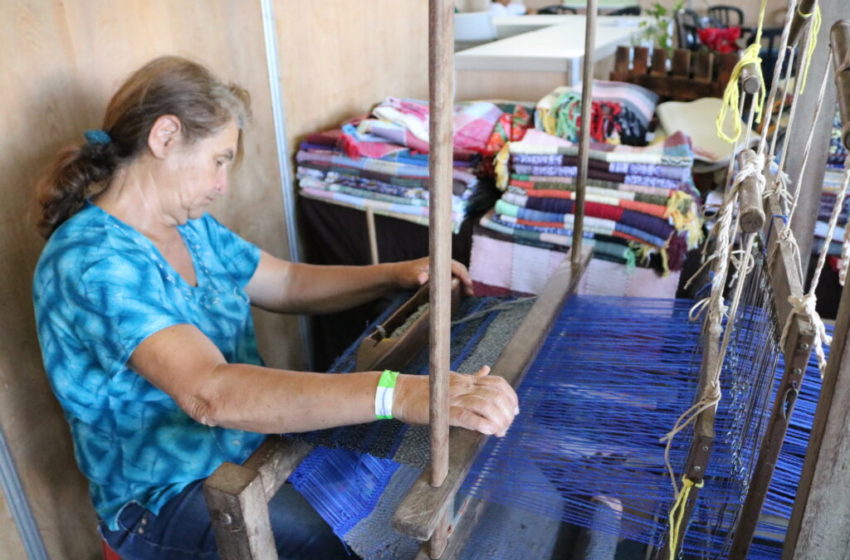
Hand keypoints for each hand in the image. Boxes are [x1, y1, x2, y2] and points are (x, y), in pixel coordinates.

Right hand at [393, 366, 518, 436]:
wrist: (399, 393)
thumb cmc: (422, 390)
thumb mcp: (451, 379)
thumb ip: (471, 377)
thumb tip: (487, 369)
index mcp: (466, 380)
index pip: (497, 383)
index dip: (510, 396)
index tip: (514, 410)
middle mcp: (463, 387)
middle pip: (495, 395)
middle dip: (506, 412)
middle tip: (506, 426)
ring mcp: (453, 398)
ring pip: (485, 405)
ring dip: (498, 420)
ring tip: (500, 431)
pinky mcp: (443, 411)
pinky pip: (466, 417)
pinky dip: (481, 424)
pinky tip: (489, 431)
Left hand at [394, 257, 473, 295]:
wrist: (398, 274)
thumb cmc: (404, 275)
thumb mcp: (410, 276)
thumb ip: (417, 277)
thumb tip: (423, 279)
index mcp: (436, 261)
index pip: (453, 265)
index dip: (462, 274)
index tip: (467, 283)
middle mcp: (440, 263)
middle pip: (458, 268)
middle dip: (466, 278)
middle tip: (470, 292)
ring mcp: (440, 269)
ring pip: (457, 273)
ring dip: (463, 282)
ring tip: (469, 294)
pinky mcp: (439, 275)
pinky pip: (452, 278)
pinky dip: (458, 284)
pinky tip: (462, 293)